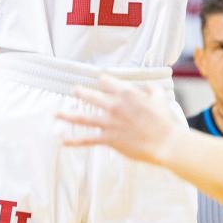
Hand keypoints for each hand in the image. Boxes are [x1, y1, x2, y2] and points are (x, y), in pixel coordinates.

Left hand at [58, 76, 178, 164]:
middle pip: (91, 95)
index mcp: (126, 93)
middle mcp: (114, 105)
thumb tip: (146, 86)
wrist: (165, 142)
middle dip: (81, 92)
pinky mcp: (109, 138)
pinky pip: (87, 139)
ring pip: (83, 117)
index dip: (102, 80)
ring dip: (68, 114)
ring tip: (56, 113)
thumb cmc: (164, 120)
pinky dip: (74, 140)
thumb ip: (150, 89)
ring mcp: (109, 122)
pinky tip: (63, 140)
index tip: (99, 80)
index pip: (107, 81)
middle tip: (74, 90)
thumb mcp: (159, 97)